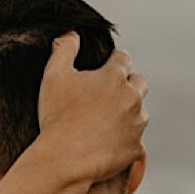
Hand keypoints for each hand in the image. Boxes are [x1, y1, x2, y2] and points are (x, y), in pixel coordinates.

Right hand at [33, 32, 147, 187]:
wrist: (64, 160)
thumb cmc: (57, 117)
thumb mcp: (54, 76)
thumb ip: (64, 49)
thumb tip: (71, 33)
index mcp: (114, 77)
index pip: (123, 58)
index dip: (113, 61)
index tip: (104, 68)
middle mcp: (132, 98)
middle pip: (139, 82)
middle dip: (127, 84)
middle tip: (107, 95)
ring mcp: (136, 124)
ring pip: (140, 112)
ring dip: (128, 113)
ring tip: (106, 121)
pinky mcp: (135, 148)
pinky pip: (135, 140)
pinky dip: (125, 139)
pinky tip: (107, 143)